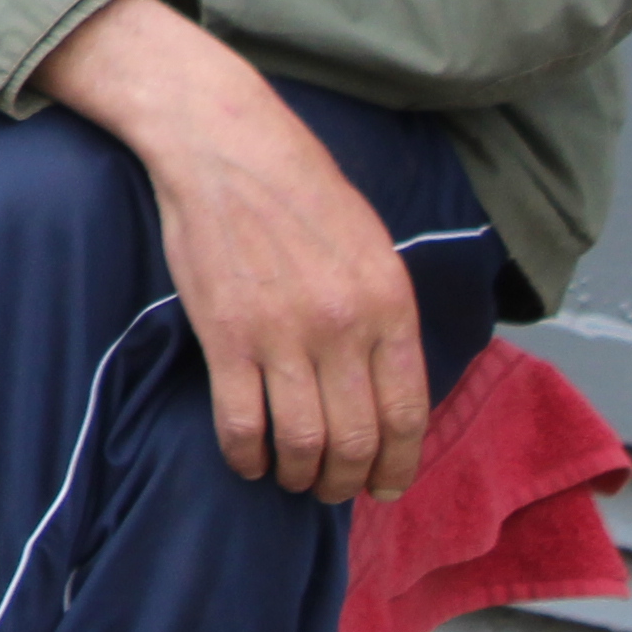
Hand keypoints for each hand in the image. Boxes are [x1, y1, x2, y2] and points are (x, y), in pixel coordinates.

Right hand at [40, 0, 432, 503]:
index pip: (406, 415)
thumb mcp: (370, 245)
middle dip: (345, 479)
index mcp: (388, 304)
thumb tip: (387, 387)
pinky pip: (241, 422)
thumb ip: (384, 316)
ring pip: (302, 443)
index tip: (384, 487)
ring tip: (290, 476)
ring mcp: (282, 333)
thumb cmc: (298, 189)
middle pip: (356, 440)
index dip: (397, 466)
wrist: (224, 144)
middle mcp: (343, 326)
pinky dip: (246, 456)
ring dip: (299, 475)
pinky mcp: (224, 333)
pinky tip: (247, 458)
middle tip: (330, 487)